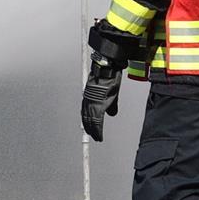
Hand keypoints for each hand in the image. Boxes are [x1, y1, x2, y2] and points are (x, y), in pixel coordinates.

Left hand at [80, 20, 138, 142]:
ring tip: (95, 136)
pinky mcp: (98, 98)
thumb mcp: (111, 92)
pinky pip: (95, 116)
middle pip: (87, 117)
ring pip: (90, 118)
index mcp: (91, 96)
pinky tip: (98, 130)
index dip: (90, 124)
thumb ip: (111, 104)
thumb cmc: (110, 74)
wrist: (109, 63)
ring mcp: (92, 99)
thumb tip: (111, 114)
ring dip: (93, 129)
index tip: (92, 132)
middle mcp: (89, 98)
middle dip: (90, 128)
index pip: (88, 113)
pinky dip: (96, 125)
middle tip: (93, 137)